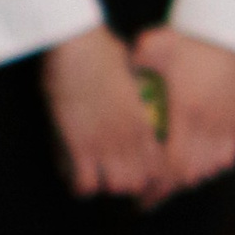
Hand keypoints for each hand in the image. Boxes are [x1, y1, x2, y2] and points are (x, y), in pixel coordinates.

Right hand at [42, 25, 166, 199]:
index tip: (137, 169)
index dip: (149, 173)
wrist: (77, 47)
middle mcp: (129, 137)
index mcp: (144, 122)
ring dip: (104, 184)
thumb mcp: (133, 73)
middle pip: (138, 182)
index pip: (159, 165)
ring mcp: (104, 143)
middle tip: (112, 173)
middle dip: (127, 183)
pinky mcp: (78, 146)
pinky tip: (75, 172)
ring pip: (114, 187)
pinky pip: (83, 185)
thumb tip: (141, 89)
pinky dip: (79, 184)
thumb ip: (139, 91)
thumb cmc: (104, 51)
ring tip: (94, 174)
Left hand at [131, 28, 234, 193]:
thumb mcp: (157, 44)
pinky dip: (213, 166)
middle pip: (189, 173)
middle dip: (169, 185)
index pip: (172, 162)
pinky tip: (201, 165)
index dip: (158, 178)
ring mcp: (225, 126)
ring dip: (190, 176)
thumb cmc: (195, 39)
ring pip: (209, 169)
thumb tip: (114, 69)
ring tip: (172, 180)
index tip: (141, 185)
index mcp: (186, 111)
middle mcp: (208, 125)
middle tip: (150, 192)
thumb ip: (134, 60)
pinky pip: (228, 158)